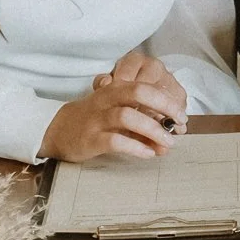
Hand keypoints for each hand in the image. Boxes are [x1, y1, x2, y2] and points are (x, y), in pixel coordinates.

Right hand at [42, 52, 188, 160]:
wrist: (58, 130)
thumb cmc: (95, 119)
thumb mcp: (117, 112)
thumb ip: (141, 121)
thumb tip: (169, 137)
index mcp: (115, 89)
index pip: (146, 85)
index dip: (168, 99)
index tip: (182, 116)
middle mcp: (106, 100)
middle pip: (139, 92)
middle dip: (164, 106)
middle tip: (179, 123)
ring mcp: (97, 119)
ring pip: (128, 116)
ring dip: (152, 130)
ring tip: (167, 144)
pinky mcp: (90, 139)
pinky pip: (115, 141)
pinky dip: (135, 147)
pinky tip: (147, 153)